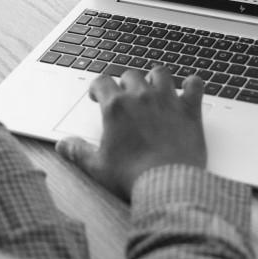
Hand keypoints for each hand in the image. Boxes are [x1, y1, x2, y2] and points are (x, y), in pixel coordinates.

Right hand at [56, 66, 206, 200]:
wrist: (167, 185)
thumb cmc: (132, 176)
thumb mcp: (97, 166)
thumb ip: (78, 152)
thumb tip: (63, 145)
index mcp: (116, 107)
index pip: (102, 82)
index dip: (97, 87)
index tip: (97, 95)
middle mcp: (141, 97)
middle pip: (130, 75)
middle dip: (125, 83)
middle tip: (125, 97)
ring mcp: (167, 100)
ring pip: (160, 73)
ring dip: (155, 78)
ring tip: (153, 87)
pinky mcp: (189, 110)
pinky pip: (194, 85)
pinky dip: (192, 84)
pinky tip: (189, 88)